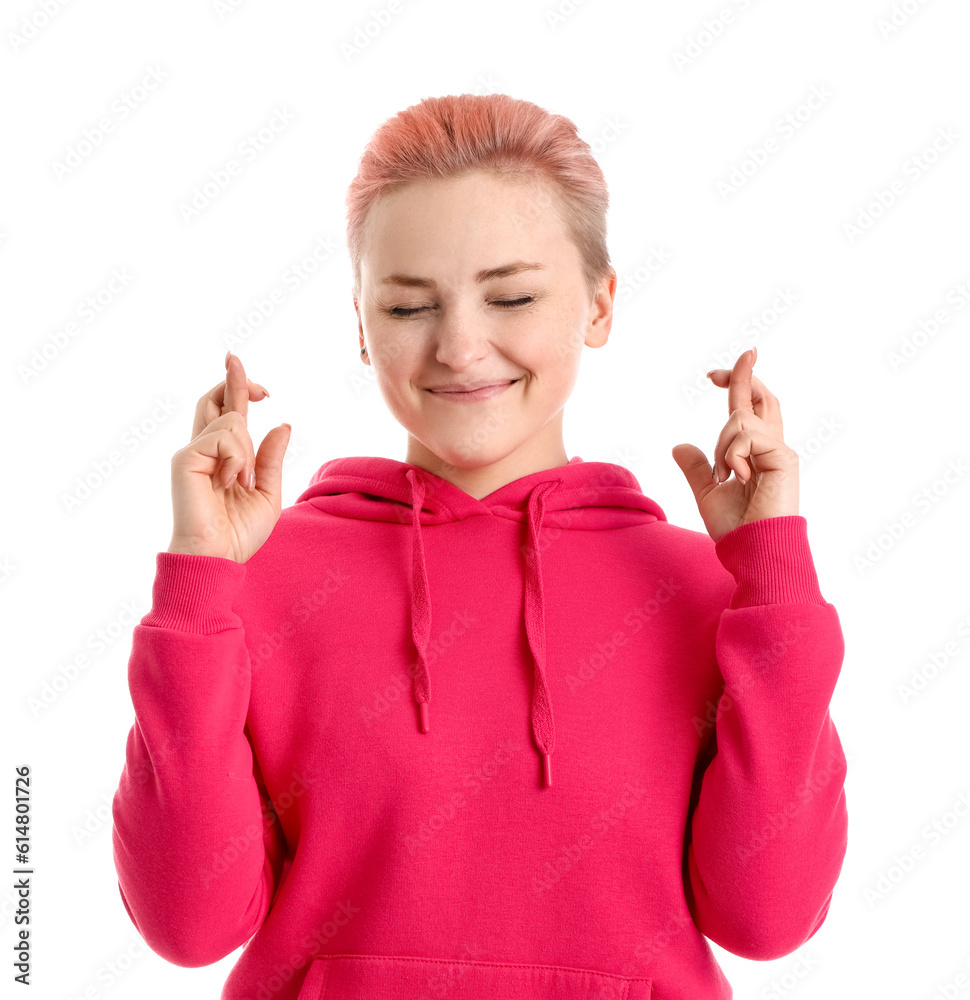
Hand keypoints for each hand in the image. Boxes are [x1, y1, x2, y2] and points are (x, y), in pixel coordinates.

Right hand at [167, 351, 291, 561]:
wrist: (218, 557)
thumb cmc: (239, 534)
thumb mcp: (267, 492)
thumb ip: (271, 459)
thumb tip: (282, 424)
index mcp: (221, 457)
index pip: (227, 413)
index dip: (240, 390)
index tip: (263, 387)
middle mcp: (203, 450)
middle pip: (214, 400)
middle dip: (232, 378)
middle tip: (235, 357)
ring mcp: (191, 452)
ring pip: (231, 421)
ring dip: (246, 450)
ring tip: (239, 484)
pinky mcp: (185, 458)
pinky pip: (225, 437)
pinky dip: (237, 459)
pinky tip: (229, 483)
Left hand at [671, 346, 798, 542]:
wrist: (751, 549)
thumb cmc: (735, 528)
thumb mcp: (706, 492)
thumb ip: (697, 468)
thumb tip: (679, 446)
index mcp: (755, 452)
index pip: (750, 409)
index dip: (737, 385)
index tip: (715, 373)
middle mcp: (771, 446)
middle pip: (760, 397)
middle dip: (744, 374)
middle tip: (735, 358)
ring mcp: (779, 449)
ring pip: (739, 419)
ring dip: (722, 445)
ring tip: (728, 477)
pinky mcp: (784, 456)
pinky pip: (745, 435)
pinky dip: (731, 454)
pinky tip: (737, 478)